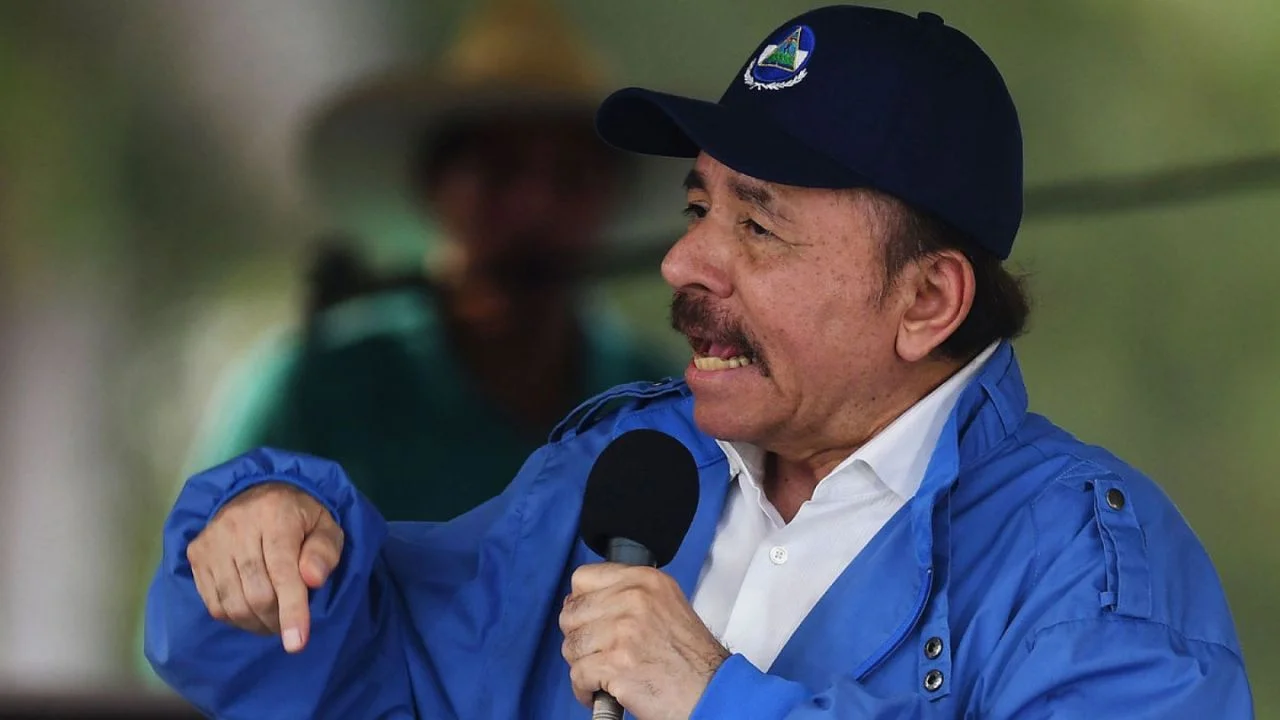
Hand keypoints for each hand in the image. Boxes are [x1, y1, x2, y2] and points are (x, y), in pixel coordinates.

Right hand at [184, 482, 342, 652]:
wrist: (257, 493)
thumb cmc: (299, 517)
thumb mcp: (325, 527)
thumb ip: (324, 552)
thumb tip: (312, 580)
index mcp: (275, 515)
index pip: (283, 572)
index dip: (292, 610)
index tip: (297, 644)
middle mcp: (236, 526)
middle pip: (256, 594)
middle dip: (278, 619)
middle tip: (290, 623)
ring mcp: (211, 541)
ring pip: (232, 604)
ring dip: (256, 623)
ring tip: (274, 619)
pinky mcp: (195, 554)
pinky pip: (214, 603)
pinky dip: (236, 618)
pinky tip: (251, 611)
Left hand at [559, 564, 728, 719]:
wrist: (711, 691)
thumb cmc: (691, 658)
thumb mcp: (666, 605)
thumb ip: (627, 596)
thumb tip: (581, 602)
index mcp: (645, 581)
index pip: (583, 578)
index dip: (582, 603)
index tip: (590, 620)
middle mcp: (633, 599)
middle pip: (571, 613)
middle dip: (579, 638)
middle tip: (599, 653)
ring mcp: (624, 631)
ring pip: (571, 645)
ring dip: (583, 665)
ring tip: (604, 673)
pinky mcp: (616, 664)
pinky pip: (577, 675)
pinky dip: (585, 690)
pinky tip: (603, 691)